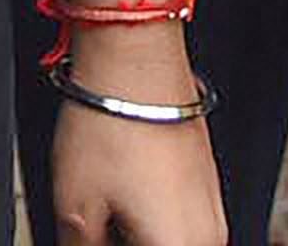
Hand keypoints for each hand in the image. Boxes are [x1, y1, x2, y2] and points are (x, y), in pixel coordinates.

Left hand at [45, 80, 227, 245]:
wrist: (136, 60)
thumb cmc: (112, 123)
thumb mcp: (75, 204)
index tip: (87, 240)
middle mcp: (208, 234)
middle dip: (122, 242)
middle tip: (93, 229)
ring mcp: (212, 207)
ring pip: (169, 240)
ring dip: (136, 234)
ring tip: (104, 211)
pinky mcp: (207, 181)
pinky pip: (179, 220)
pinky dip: (149, 219)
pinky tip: (119, 197)